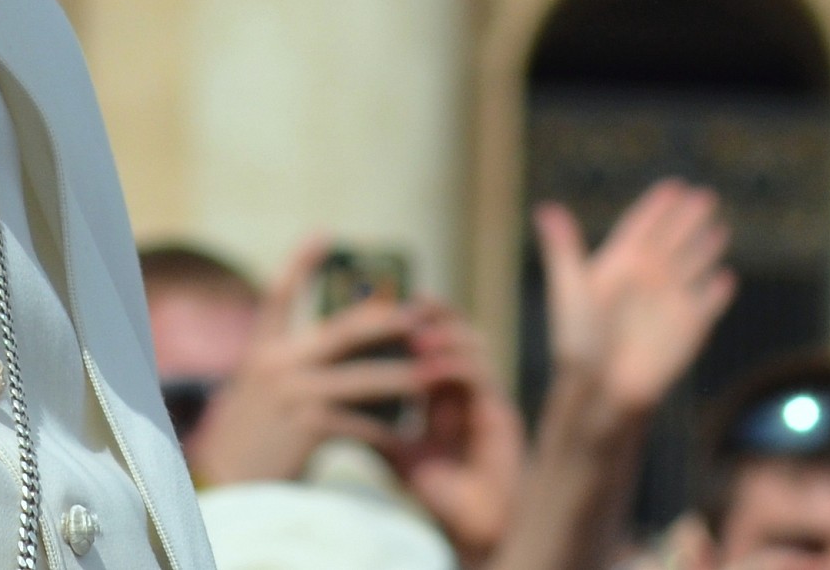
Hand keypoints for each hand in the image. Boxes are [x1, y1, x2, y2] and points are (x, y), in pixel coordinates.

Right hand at [189, 239, 452, 486]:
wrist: (223, 480)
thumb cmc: (248, 438)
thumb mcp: (261, 392)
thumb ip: (295, 372)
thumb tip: (353, 364)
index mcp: (261, 349)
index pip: (280, 294)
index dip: (302, 262)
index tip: (324, 234)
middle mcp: (275, 363)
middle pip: (341, 331)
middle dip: (385, 321)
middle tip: (419, 314)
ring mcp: (291, 393)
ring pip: (362, 378)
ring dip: (403, 377)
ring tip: (434, 376)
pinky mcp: (307, 427)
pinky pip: (360, 423)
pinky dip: (387, 430)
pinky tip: (409, 435)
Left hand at [387, 309, 526, 564]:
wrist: (468, 529)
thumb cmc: (433, 490)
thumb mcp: (396, 448)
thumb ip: (374, 424)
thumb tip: (328, 403)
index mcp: (444, 392)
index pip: (436, 338)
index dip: (418, 316)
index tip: (386, 299)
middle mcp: (469, 390)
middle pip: (461, 332)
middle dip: (436, 314)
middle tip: (409, 304)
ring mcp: (487, 400)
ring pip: (474, 348)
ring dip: (444, 337)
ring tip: (415, 335)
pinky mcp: (502, 418)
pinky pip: (480, 381)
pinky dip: (454, 369)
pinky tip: (428, 369)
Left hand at [537, 180, 734, 421]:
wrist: (601, 390)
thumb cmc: (577, 341)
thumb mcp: (570, 288)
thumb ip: (563, 247)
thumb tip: (546, 208)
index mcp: (616, 265)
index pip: (641, 227)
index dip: (657, 208)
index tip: (673, 185)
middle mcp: (645, 280)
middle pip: (671, 240)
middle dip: (687, 217)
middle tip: (703, 193)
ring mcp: (668, 303)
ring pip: (692, 265)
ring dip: (705, 245)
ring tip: (719, 224)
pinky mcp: (689, 329)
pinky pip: (708, 303)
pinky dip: (717, 291)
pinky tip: (726, 277)